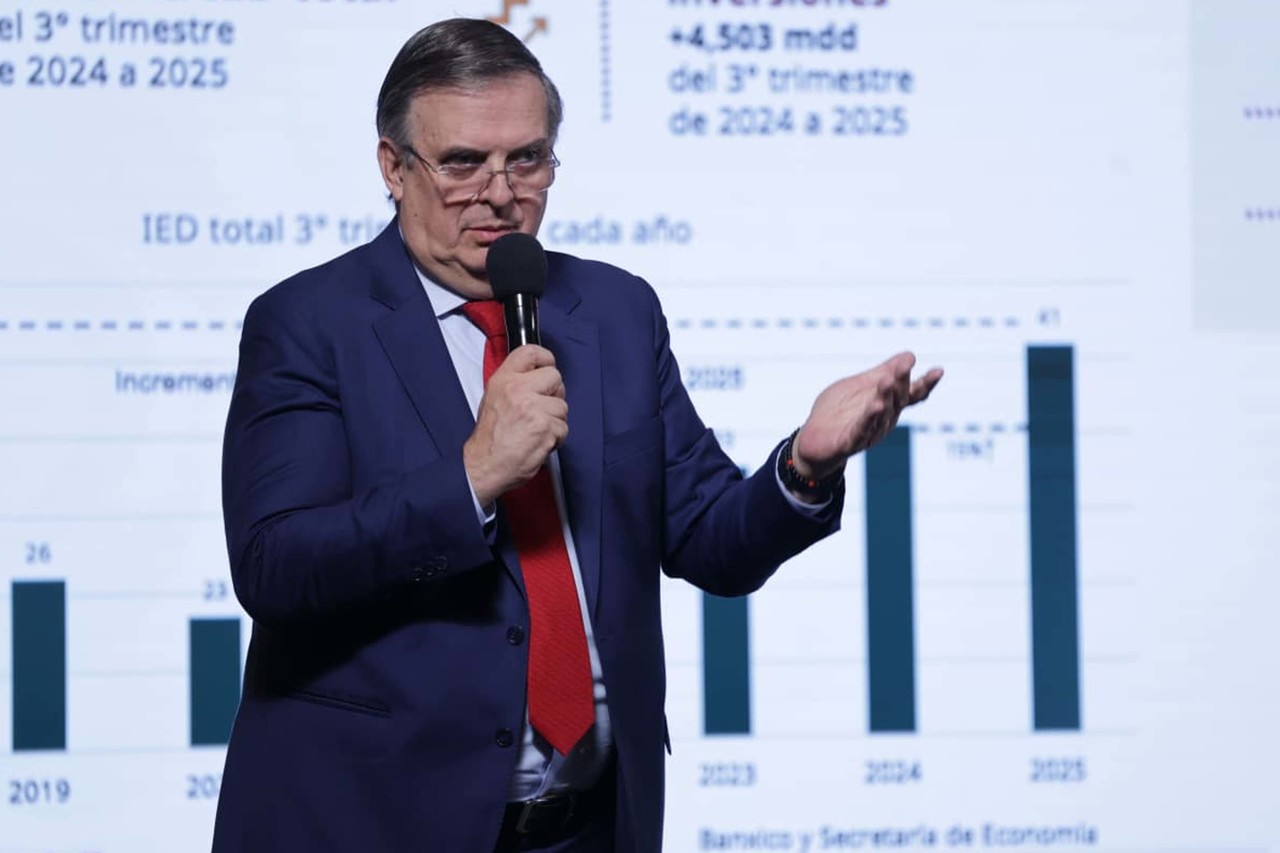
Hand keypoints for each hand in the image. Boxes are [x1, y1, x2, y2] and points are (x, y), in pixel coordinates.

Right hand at [463, 345, 567, 505]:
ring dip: (555, 421)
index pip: (530, 352)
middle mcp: (517, 390)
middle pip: (555, 376)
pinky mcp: (545, 427)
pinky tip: (539, 442)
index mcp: (503, 380)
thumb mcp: (493, 399)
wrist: (484, 466)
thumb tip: (537, 376)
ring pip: (562, 406)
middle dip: (555, 394)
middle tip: (543, 409)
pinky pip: (563, 428)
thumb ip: (514, 384)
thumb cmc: (489, 439)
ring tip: (536, 431)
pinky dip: (556, 438)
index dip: (545, 358)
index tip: (547, 367)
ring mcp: (532, 408)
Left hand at [792, 352, 942, 478]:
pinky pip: (862, 430)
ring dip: (885, 398)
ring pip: (881, 415)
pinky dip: (869, 419)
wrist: (812, 440)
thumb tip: (910, 355)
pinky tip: (875, 407)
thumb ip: (884, 372)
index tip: (938, 371)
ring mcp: (869, 432)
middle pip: (896, 400)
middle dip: (900, 382)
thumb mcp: (860, 385)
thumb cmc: (838, 411)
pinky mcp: (850, 442)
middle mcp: (883, 420)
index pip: (910, 394)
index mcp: (887, 404)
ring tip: (887, 381)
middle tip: (904, 365)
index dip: (925, 384)